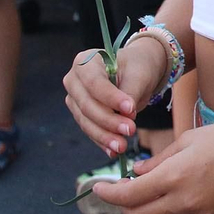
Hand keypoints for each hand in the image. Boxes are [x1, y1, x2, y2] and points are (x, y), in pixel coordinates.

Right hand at [64, 36, 169, 156]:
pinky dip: (102, 142)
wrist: (138, 72)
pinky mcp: (81, 116)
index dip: (110, 98)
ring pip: (86, 122)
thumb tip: (124, 114)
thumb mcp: (139, 74)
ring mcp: (75, 100)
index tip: (130, 108)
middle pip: (87, 105)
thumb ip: (130, 91)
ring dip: (104, 136)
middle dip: (109, 121)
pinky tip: (113, 151)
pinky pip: (90, 131)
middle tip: (130, 130)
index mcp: (86, 61)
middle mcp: (74, 80)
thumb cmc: (138, 67)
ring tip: (122, 146)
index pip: (94, 83)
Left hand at [91, 118, 213, 213]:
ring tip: (141, 194)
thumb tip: (136, 172)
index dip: (108, 193)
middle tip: (119, 189)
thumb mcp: (188, 140)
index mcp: (174, 177)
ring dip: (141, 213)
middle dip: (122, 205)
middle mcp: (182, 202)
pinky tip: (164, 199)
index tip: (98, 186)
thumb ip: (158, 161)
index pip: (127, 196)